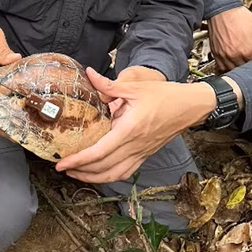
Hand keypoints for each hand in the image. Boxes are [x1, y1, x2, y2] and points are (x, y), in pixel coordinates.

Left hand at [56, 67, 215, 182]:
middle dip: (80, 171)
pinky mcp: (145, 154)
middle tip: (62, 168)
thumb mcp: (134, 86)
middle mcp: (135, 146)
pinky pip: (125, 172)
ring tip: (77, 173)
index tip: (62, 163)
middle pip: (103, 168)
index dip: (79, 160)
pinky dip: (109, 176)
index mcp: (130, 130)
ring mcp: (141, 153)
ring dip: (93, 177)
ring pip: (114, 175)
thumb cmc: (164, 96)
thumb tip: (89, 74)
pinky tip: (99, 172)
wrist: (189, 106)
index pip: (99, 152)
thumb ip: (109, 84)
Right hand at [208, 6, 251, 70]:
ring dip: (238, 67)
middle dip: (249, 64)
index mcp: (248, 51)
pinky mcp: (216, 54)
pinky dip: (227, 67)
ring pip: (233, 70)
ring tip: (241, 60)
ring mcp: (224, 56)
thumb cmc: (240, 17)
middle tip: (251, 58)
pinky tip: (232, 61)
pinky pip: (221, 67)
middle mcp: (235, 55)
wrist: (222, 9)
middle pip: (245, 69)